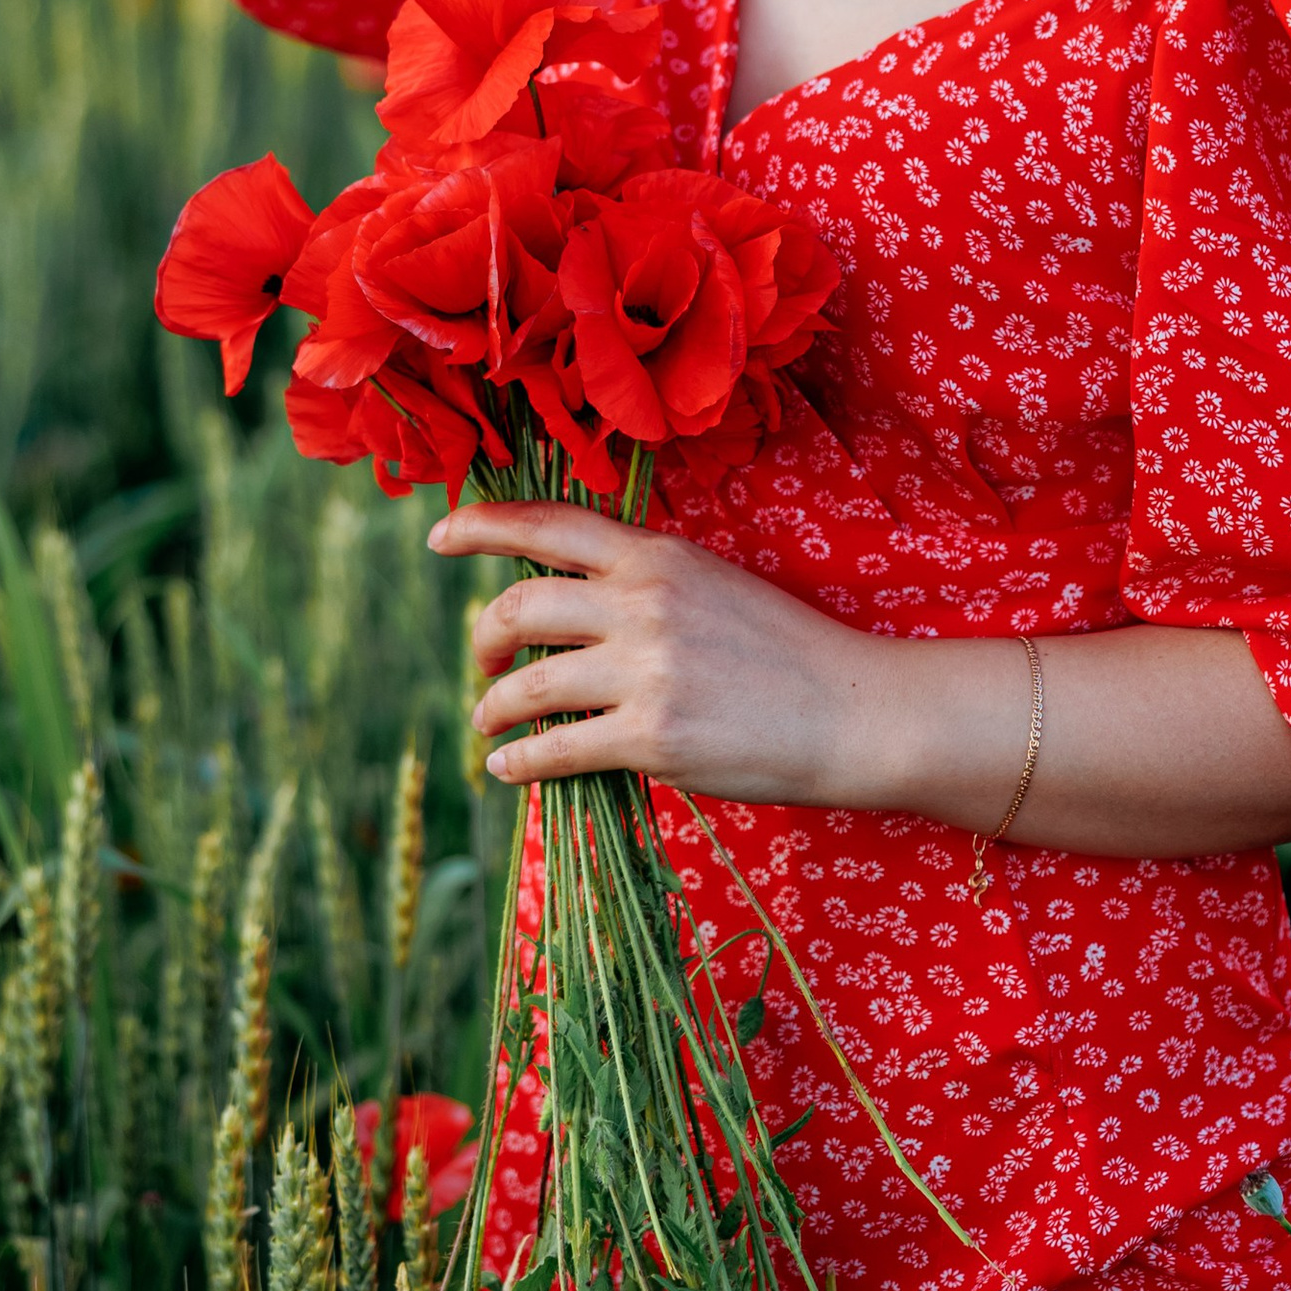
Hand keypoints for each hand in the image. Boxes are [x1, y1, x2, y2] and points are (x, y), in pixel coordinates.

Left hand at [440, 503, 890, 803]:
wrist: (851, 710)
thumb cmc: (785, 651)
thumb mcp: (713, 584)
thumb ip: (643, 583)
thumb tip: (567, 603)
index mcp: (658, 556)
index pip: (550, 524)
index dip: (482, 525)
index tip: (439, 536)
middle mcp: (644, 602)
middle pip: (519, 607)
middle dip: (484, 638)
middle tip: (485, 661)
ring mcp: (646, 670)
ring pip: (528, 683)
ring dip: (494, 706)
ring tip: (490, 722)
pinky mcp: (652, 736)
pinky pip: (556, 747)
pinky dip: (518, 759)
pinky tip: (508, 766)